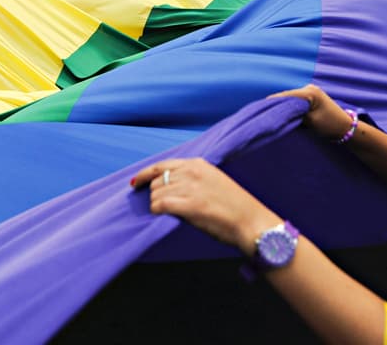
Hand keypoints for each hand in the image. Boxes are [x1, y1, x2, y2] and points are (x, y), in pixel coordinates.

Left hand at [131, 158, 279, 255]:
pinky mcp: (191, 205)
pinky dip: (157, 210)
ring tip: (170, 213)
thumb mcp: (213, 181)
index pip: (162, 165)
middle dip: (155, 194)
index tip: (136, 183)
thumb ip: (191, 178)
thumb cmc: (233, 206)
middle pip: (157, 181)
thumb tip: (166, 186)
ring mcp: (191, 188)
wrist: (251, 222)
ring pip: (156, 194)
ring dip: (157, 205)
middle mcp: (192, 172)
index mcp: (198, 164)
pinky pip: (160, 205)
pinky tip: (162, 214)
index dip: (145, 174)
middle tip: (164, 206)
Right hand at [269, 84, 352, 140]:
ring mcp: (310, 93)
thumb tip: (279, 113)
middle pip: (287, 96)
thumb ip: (294, 114)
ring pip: (290, 100)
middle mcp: (308, 88)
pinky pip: (295, 103)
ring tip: (271, 115)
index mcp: (310, 92)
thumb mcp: (310, 121)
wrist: (346, 128)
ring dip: (283, 107)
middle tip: (264, 114)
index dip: (273, 102)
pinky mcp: (310, 99)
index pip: (286, 95)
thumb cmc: (330, 125)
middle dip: (277, 105)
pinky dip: (289, 109)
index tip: (260, 109)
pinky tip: (282, 115)